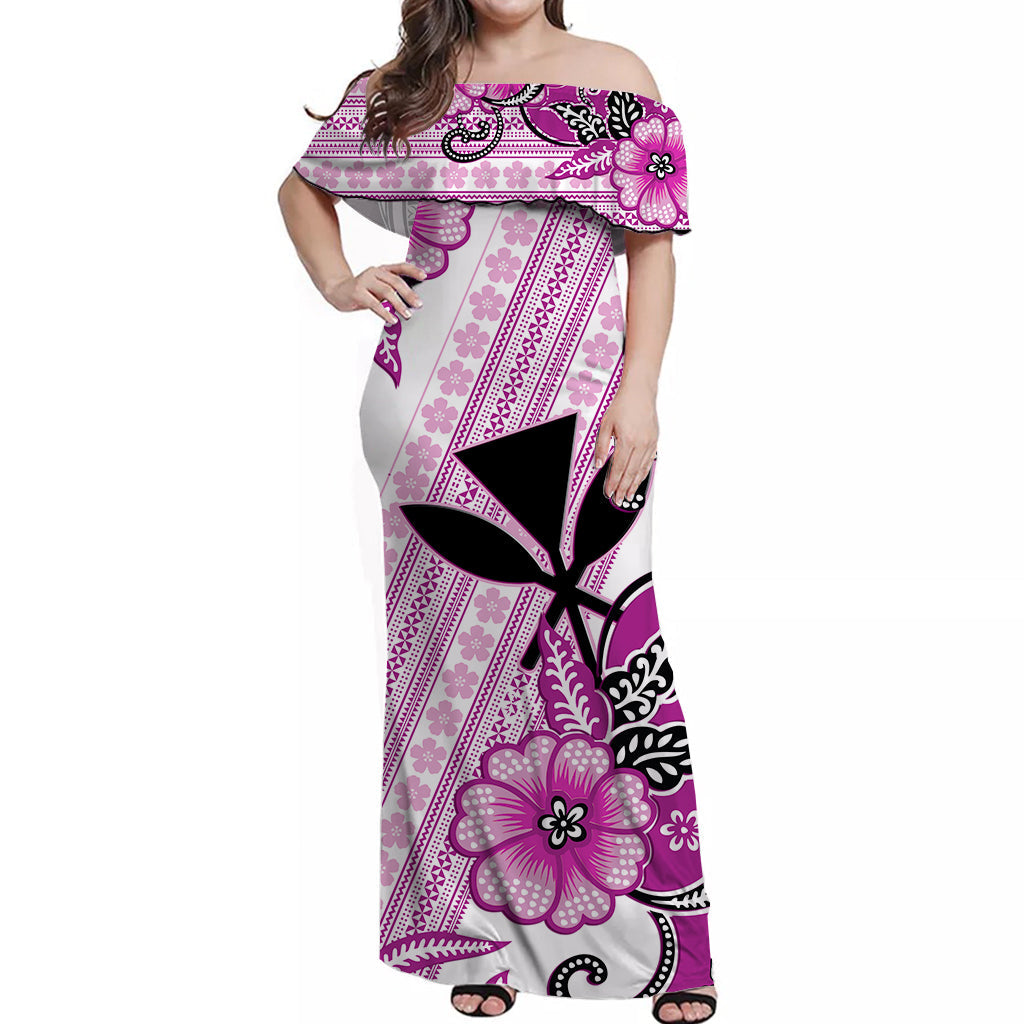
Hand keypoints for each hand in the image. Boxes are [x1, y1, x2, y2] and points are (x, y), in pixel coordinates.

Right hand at [321, 263, 426, 323]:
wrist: (336, 290)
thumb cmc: (360, 291)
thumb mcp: (377, 288)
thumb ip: (390, 291)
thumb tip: (410, 302)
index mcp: (381, 270)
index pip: (399, 267)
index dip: (412, 270)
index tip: (424, 276)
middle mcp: (374, 272)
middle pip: (395, 281)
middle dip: (409, 294)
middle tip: (418, 304)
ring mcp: (365, 281)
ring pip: (387, 292)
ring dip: (399, 304)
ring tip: (407, 314)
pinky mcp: (357, 292)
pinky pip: (374, 304)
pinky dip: (385, 312)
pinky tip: (391, 319)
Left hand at [595, 380, 658, 504]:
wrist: (640, 392)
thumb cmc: (622, 406)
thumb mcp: (605, 425)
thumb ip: (601, 447)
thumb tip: (599, 464)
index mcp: (627, 441)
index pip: (618, 468)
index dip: (613, 482)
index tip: (608, 492)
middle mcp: (641, 444)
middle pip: (631, 473)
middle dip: (623, 488)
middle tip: (618, 500)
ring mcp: (650, 443)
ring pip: (641, 470)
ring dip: (634, 485)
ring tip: (628, 496)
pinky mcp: (654, 441)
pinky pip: (649, 462)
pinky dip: (643, 474)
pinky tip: (639, 480)